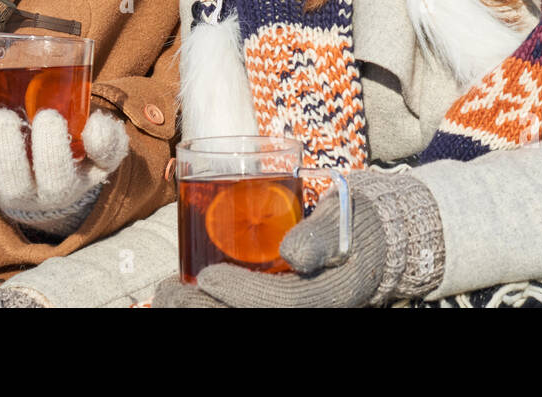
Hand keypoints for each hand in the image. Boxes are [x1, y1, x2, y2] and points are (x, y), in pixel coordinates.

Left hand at [0, 98, 128, 235]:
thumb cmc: (78, 161)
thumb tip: (96, 125)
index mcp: (61, 190)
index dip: (50, 149)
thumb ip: (107, 141)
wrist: (45, 185)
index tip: (50, 116)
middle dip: (5, 146)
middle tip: (6, 116)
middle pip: (11, 179)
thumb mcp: (102, 156)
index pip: (56, 177)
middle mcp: (25, 196)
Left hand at [159, 170, 445, 307]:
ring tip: (165, 296)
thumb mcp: (344, 222)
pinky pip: (245, 310)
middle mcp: (311, 311)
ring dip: (200, 310)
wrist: (375, 244)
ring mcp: (294, 310)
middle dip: (204, 310)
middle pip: (252, 319)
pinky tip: (186, 295)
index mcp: (329, 295)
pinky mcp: (279, 306)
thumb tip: (293, 254)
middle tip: (166, 292)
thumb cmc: (354, 224)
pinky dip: (211, 305)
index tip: (205, 277)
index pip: (280, 302)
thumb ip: (320, 235)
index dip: (240, 294)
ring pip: (243, 319)